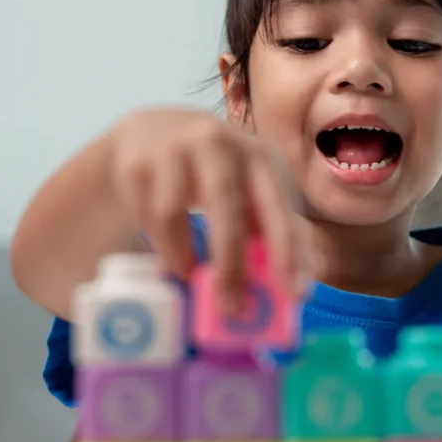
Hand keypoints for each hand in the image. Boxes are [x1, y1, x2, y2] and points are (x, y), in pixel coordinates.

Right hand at [109, 108, 310, 308]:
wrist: (153, 132)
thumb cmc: (218, 175)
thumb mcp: (253, 192)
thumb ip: (279, 232)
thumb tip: (304, 280)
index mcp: (261, 157)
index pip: (280, 207)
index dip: (289, 252)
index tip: (295, 294)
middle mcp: (220, 144)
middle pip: (227, 210)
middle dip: (231, 265)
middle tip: (232, 309)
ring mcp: (174, 150)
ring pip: (175, 213)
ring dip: (184, 256)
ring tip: (191, 279)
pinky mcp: (137, 163)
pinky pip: (147, 215)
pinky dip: (160, 246)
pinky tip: (169, 260)